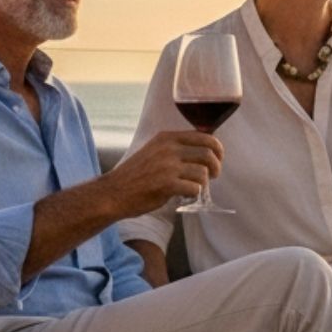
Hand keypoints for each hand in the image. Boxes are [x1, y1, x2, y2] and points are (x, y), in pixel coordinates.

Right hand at [99, 130, 221, 215]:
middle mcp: (168, 148)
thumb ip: (175, 148)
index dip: (217, 148)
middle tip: (213, 175)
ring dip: (204, 183)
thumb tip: (204, 150)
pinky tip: (186, 195)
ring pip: (203, 173)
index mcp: (167, 137)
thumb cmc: (135, 175)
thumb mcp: (154, 151)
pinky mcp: (166, 185)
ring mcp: (167, 166)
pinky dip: (195, 194)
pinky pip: (195, 188)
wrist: (113, 192)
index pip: (204, 136)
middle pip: (208, 153)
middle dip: (216, 166)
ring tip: (196, 187)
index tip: (218, 158)